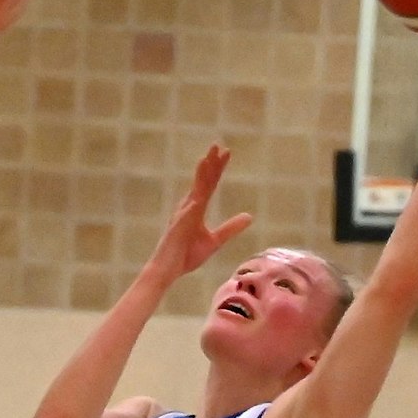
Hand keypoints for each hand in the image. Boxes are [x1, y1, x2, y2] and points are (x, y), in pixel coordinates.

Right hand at [144, 145, 252, 282]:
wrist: (168, 271)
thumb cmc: (187, 255)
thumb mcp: (215, 240)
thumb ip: (230, 228)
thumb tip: (249, 216)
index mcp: (196, 208)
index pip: (209, 184)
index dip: (218, 168)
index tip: (226, 152)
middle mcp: (187, 208)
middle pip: (202, 182)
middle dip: (210, 164)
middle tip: (218, 146)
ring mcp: (181, 217)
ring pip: (193, 194)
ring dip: (199, 178)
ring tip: (206, 161)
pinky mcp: (177, 230)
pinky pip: (185, 217)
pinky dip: (192, 208)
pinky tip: (198, 199)